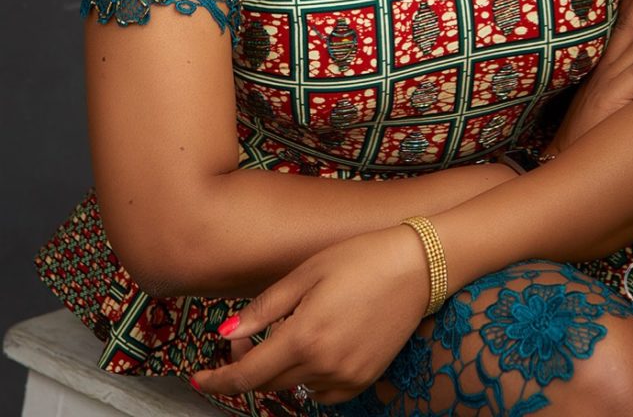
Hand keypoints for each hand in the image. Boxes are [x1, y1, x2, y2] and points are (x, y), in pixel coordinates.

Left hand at [191, 225, 428, 404]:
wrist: (417, 266)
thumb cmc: (359, 258)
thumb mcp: (306, 273)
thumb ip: (265, 308)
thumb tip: (226, 334)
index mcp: (304, 336)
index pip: (247, 374)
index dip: (218, 380)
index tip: (199, 378)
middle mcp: (324, 365)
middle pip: (268, 384)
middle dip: (247, 366)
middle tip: (244, 337)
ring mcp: (347, 376)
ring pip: (296, 388)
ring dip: (279, 370)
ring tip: (286, 332)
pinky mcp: (365, 379)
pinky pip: (324, 391)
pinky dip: (309, 377)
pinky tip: (314, 347)